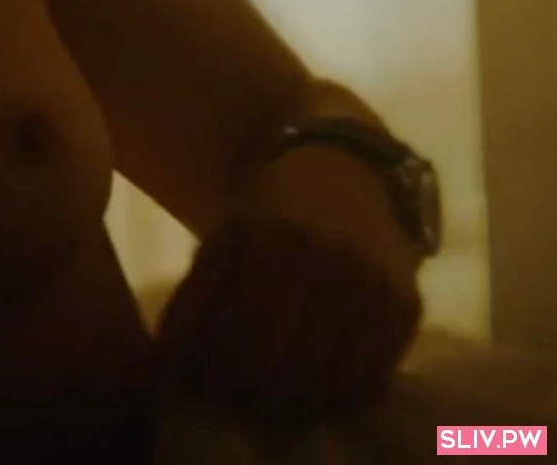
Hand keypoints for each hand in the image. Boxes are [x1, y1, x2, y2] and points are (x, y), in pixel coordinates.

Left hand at [154, 145, 424, 425]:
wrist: (347, 175)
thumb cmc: (270, 214)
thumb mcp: (222, 241)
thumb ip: (195, 300)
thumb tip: (170, 365)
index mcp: (279, 243)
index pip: (248, 333)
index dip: (222, 372)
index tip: (202, 389)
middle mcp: (338, 266)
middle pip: (292, 363)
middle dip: (255, 394)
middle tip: (235, 399)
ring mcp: (379, 288)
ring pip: (335, 379)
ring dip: (296, 405)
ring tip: (269, 405)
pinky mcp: (409, 308)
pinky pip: (375, 375)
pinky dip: (340, 399)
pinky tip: (313, 398)